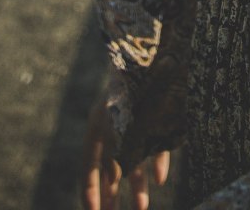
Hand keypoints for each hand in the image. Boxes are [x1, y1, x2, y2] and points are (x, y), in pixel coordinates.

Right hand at [81, 94, 169, 208]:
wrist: (159, 55)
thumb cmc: (134, 91)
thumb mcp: (118, 127)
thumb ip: (113, 157)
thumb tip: (111, 181)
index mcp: (98, 128)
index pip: (89, 168)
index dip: (90, 192)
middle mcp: (115, 127)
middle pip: (111, 169)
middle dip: (112, 195)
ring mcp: (137, 122)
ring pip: (134, 160)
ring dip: (137, 186)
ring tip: (142, 209)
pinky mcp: (158, 118)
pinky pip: (155, 145)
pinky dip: (157, 162)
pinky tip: (161, 179)